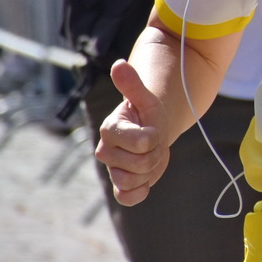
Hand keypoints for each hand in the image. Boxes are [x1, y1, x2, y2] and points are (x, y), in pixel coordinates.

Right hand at [95, 59, 171, 205]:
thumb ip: (132, 84)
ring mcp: (111, 168)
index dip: (155, 139)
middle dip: (155, 154)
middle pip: (140, 164)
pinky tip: (146, 178)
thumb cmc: (147, 113)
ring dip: (151, 170)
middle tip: (154, 144)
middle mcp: (105, 150)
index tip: (153, 130)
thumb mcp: (146, 98)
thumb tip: (119, 64)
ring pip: (134, 181)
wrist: (151, 130)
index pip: (142, 142)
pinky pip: (127, 197)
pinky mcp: (118, 184)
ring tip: (151, 156)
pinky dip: (141, 191)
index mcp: (110, 128)